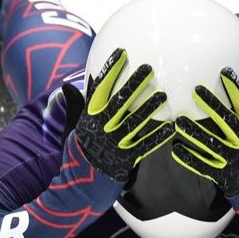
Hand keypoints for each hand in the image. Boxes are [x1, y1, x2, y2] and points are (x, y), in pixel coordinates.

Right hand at [70, 49, 172, 181]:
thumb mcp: (74, 127)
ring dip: (149, 108)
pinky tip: (171, 127)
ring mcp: (114, 144)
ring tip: (163, 95)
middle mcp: (100, 128)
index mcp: (88, 117)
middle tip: (148, 68)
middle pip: (119, 102)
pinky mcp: (126, 159)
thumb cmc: (81, 150)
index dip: (110, 71)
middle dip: (133, 84)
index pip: (99, 89)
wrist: (80, 184)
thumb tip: (67, 85)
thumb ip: (76, 107)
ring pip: (134, 122)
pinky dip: (157, 137)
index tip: (122, 53)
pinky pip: (145, 146)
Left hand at [171, 69, 238, 196]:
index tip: (225, 73)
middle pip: (227, 122)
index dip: (235, 90)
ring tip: (179, 121)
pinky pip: (203, 166)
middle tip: (196, 90)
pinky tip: (176, 148)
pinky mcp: (223, 176)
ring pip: (211, 143)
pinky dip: (189, 158)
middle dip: (212, 105)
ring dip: (194, 132)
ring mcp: (233, 161)